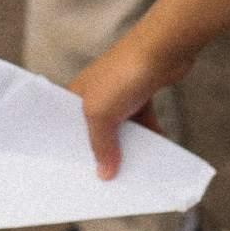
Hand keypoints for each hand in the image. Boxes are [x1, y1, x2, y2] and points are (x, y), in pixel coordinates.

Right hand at [73, 0, 229, 178]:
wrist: (162, 50)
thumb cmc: (123, 75)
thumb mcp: (101, 114)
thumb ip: (100, 145)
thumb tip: (104, 174)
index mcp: (76, 95)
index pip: (68, 129)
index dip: (73, 152)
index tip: (78, 176)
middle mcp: (95, 94)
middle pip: (96, 132)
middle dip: (102, 153)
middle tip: (105, 180)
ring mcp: (119, 94)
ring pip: (121, 129)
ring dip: (128, 147)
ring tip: (131, 171)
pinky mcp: (140, 94)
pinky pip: (141, 122)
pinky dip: (148, 135)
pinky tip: (154, 151)